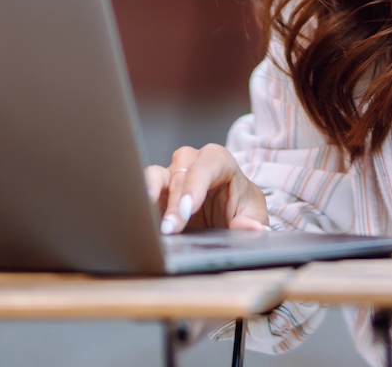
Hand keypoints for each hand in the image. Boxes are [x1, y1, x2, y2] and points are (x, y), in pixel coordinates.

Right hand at [145, 144, 269, 233]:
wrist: (227, 217)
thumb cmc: (240, 208)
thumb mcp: (253, 214)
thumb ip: (252, 221)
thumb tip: (252, 229)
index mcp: (221, 162)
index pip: (210, 163)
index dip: (197, 184)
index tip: (189, 208)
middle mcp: (193, 163)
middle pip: (181, 172)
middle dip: (175, 201)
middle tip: (172, 228)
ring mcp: (173, 175)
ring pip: (157, 175)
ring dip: (153, 198)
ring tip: (155, 223)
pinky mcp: (156, 191)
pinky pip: (142, 187)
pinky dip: (140, 199)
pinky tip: (139, 216)